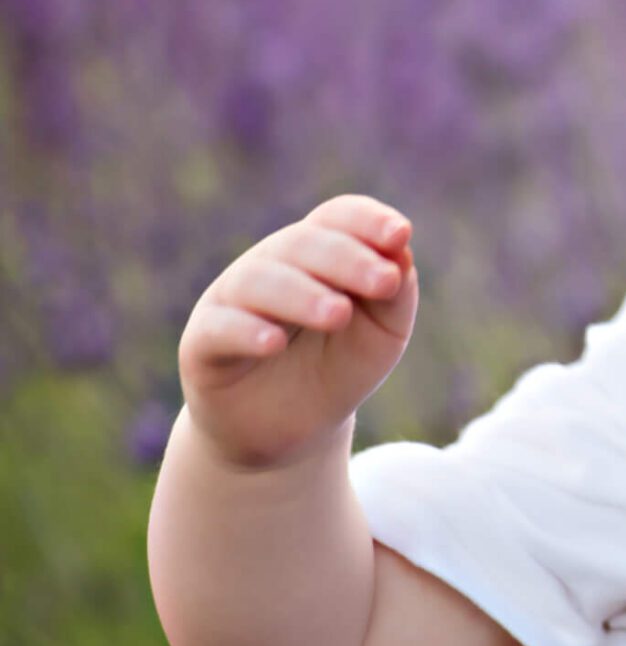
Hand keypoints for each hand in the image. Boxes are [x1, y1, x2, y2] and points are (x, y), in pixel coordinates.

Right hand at [177, 194, 417, 470]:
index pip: (337, 217)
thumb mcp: (383, 334)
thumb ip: (396, 296)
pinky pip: (218, 328)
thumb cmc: (340, 366)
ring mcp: (232, 300)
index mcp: (318, 254)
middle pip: (303, 244)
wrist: (292, 428)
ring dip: (302, 294)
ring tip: (339, 314)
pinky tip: (273, 342)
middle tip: (385, 283)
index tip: (401, 235)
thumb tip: (402, 252)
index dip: (367, 220)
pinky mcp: (202, 342)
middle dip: (348, 259)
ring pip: (259, 280)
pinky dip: (246, 330)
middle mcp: (272, 265)